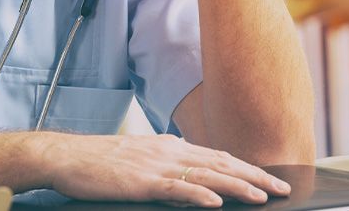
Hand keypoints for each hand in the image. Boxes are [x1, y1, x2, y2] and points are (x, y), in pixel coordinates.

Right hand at [40, 133, 291, 206]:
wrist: (67, 157)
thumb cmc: (99, 160)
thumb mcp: (139, 154)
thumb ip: (165, 156)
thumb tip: (188, 157)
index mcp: (169, 145)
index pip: (217, 155)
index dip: (246, 166)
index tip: (269, 177)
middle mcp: (168, 151)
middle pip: (220, 162)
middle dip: (254, 176)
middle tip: (281, 188)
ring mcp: (156, 166)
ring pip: (206, 174)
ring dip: (237, 186)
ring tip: (262, 196)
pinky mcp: (141, 182)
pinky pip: (176, 187)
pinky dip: (199, 193)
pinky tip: (217, 202)